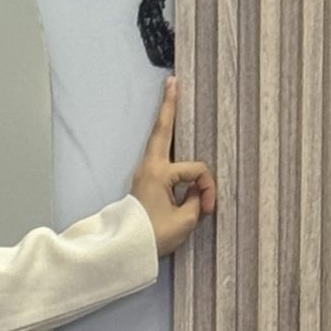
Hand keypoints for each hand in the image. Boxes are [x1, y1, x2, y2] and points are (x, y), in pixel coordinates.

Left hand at [130, 76, 216, 256]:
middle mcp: (149, 167)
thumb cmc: (152, 235)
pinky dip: (167, 139)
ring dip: (167, 119)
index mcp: (159, 174)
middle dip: (169, 105)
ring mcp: (145, 172)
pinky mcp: (145, 180)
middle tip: (172, 80)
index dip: (207, 187)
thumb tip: (196, 191)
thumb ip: (196, 200)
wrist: (123, 250)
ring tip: (171, 93)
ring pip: (160, 138)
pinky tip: (169, 127)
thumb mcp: (183, 221)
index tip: (207, 209)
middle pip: (162, 129)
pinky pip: (161, 154)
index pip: (196, 171)